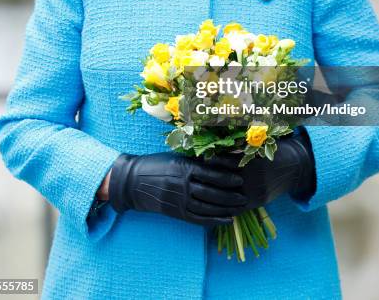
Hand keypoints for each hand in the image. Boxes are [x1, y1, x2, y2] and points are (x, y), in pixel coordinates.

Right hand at [108, 152, 247, 226]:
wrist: (133, 181)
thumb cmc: (157, 164)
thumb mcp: (176, 157)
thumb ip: (196, 161)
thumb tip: (219, 160)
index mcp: (184, 167)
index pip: (211, 173)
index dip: (227, 176)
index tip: (241, 178)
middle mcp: (182, 184)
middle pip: (212, 191)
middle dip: (230, 195)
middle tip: (244, 196)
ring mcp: (179, 200)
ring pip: (207, 207)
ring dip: (225, 208)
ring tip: (239, 208)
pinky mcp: (176, 213)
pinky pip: (198, 219)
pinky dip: (214, 220)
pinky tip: (226, 220)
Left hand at [208, 131, 315, 209]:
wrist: (296, 167)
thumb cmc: (276, 150)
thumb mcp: (261, 143)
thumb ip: (241, 144)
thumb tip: (216, 141)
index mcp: (254, 159)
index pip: (228, 161)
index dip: (214, 160)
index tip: (202, 156)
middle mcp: (256, 177)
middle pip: (226, 179)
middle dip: (210, 177)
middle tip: (195, 173)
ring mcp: (257, 191)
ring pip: (230, 195)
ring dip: (213, 193)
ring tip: (199, 188)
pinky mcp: (259, 202)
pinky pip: (238, 207)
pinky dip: (224, 206)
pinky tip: (212, 203)